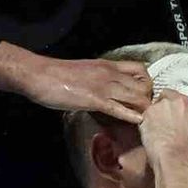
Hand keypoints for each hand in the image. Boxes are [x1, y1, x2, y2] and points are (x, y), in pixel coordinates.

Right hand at [0, 42, 150, 122]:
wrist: (38, 74)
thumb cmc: (57, 75)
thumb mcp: (85, 72)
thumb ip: (99, 80)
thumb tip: (107, 92)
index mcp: (107, 65)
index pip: (140, 69)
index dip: (147, 83)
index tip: (144, 95)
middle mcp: (109, 73)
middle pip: (143, 84)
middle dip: (149, 99)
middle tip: (146, 112)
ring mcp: (102, 86)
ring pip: (135, 96)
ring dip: (143, 109)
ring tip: (145, 120)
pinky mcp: (93, 99)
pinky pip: (118, 108)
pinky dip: (131, 116)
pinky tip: (137, 122)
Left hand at [140, 90, 187, 162]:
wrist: (175, 159)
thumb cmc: (187, 152)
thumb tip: (180, 118)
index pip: (181, 98)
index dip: (175, 108)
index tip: (174, 116)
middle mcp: (181, 100)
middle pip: (167, 96)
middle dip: (165, 108)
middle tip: (164, 123)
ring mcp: (164, 104)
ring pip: (155, 104)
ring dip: (155, 114)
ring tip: (157, 130)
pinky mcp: (149, 111)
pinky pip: (145, 114)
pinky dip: (146, 122)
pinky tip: (150, 133)